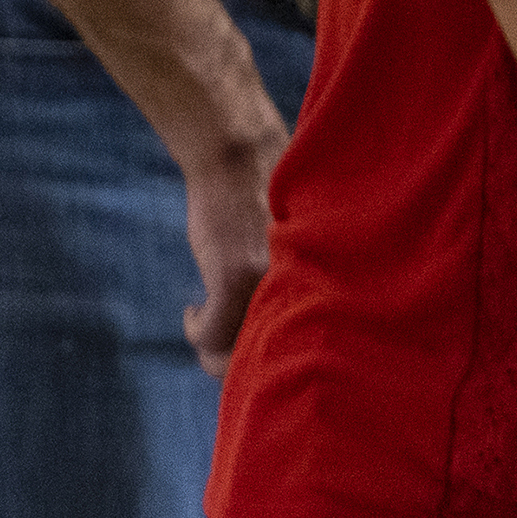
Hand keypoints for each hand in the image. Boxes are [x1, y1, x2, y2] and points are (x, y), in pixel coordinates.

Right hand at [175, 110, 289, 374]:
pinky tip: (193, 313)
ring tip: (207, 331)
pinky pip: (211, 336)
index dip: (279, 359)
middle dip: (240, 365)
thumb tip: (284, 323)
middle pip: (272, 359)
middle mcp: (303, 288)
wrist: (239, 153)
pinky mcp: (234, 278)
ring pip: (236, 354)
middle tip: (220, 348)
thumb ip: (291, 283)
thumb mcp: (291, 245)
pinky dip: (198, 331)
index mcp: (323, 285)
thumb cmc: (267, 197)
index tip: (256, 354)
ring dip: (215, 354)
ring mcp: (268, 284)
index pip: (312, 350)